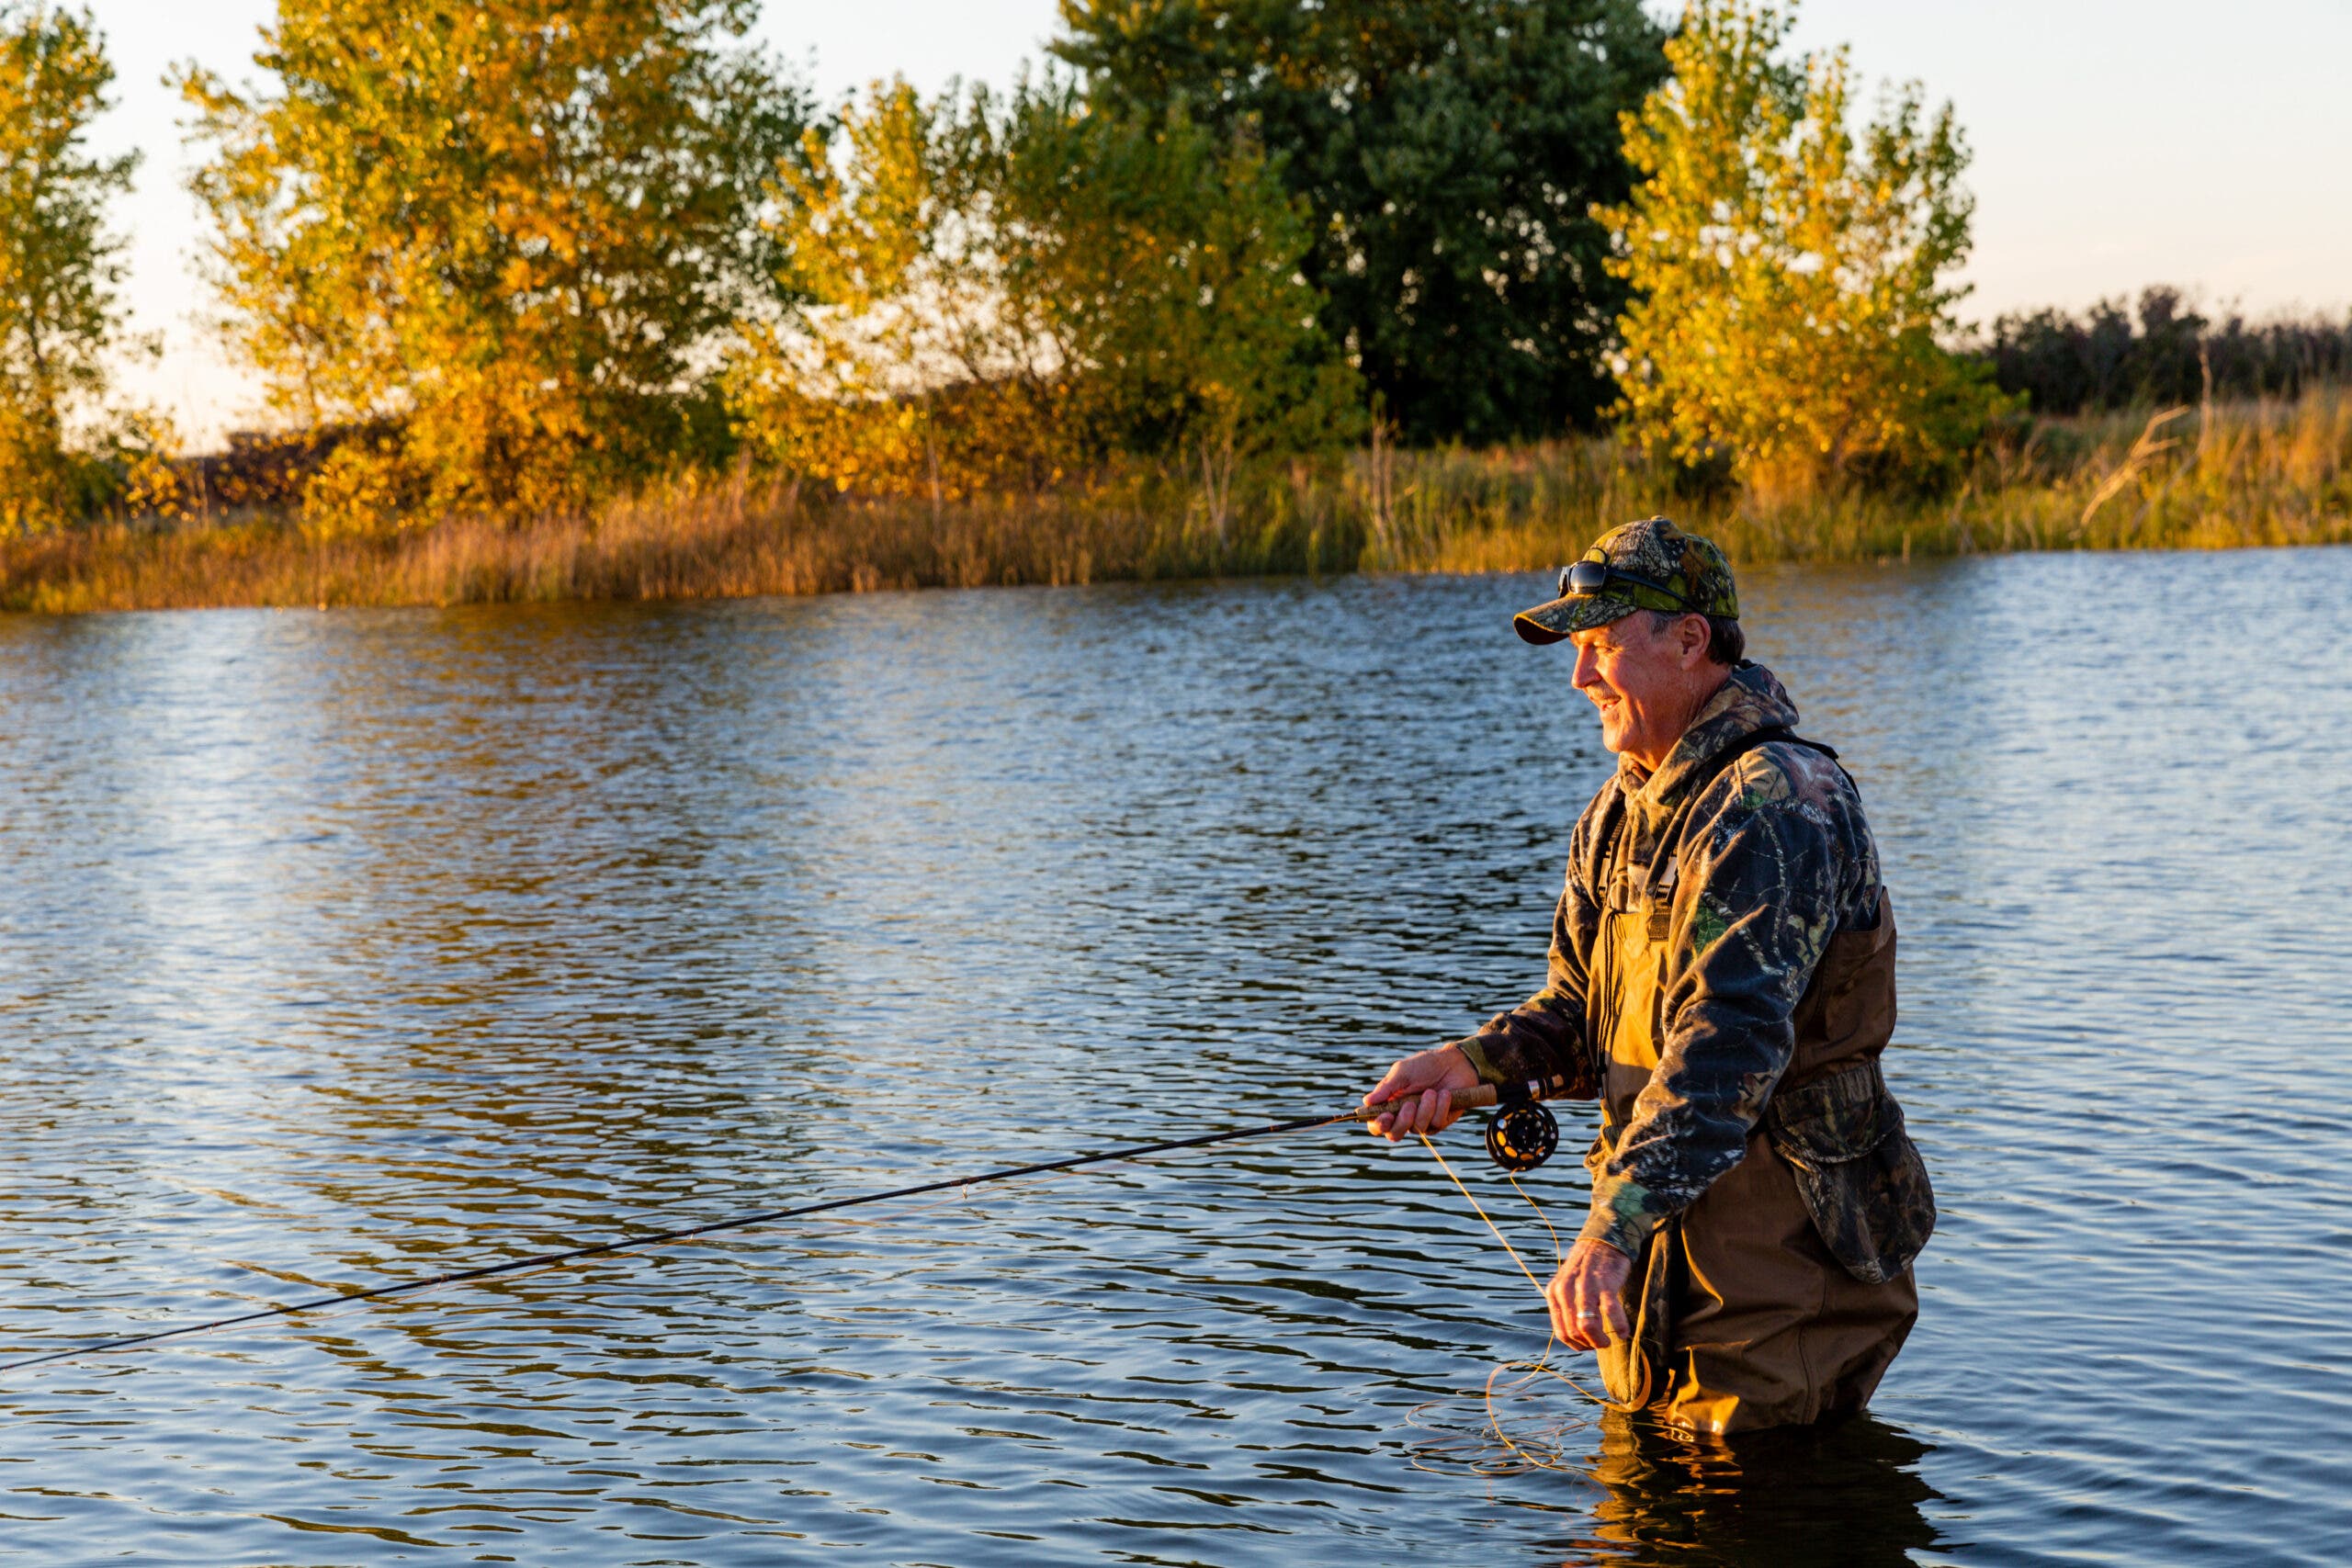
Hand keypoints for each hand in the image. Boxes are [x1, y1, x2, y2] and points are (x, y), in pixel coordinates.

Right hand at [1361, 1042, 1480, 1140]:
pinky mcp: (1440, 1121)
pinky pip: (1436, 1123)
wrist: (1455, 1063)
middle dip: (1402, 1123)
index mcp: (1389, 1105)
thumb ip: (1386, 1088)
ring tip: (1431, 1091)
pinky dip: (1441, 1107)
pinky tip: (1445, 1093)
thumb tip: (1367, 1102)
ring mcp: (1422, 1121)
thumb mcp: (1402, 1072)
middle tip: (1409, 1105)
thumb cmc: (1425, 1065)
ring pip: (1418, 1128)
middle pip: (1394, 1135)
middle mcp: (1404, 1117)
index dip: (1378, 1125)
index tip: (1386, 1116)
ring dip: (1425, 1109)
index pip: (1377, 1124)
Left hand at [1545, 1238, 1632, 1349]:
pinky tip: (1624, 1332)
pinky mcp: (1605, 1282)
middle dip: (1589, 1344)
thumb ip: (1565, 1307)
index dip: (1576, 1345)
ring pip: (1587, 1326)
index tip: (1588, 1346)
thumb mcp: (1567, 1286)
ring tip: (1609, 1342)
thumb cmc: (1586, 1269)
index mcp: (1554, 1292)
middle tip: (1600, 1344)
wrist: (1602, 1240)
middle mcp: (1566, 1289)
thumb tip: (1574, 1337)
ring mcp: (1585, 1286)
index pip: (1561, 1331)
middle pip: (1574, 1332)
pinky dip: (1619, 1326)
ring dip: (1600, 1340)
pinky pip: (1611, 1312)